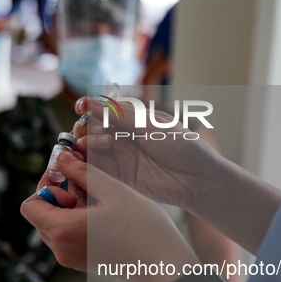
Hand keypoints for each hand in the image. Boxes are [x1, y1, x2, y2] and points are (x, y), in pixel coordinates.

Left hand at [21, 152, 198, 281]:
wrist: (166, 266)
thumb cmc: (143, 228)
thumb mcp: (113, 191)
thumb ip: (83, 172)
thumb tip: (62, 158)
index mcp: (62, 230)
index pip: (29, 205)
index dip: (44, 186)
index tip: (67, 175)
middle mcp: (61, 249)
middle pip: (40, 215)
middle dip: (57, 195)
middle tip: (84, 183)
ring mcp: (72, 259)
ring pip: (54, 225)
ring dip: (68, 207)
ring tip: (98, 198)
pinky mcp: (84, 263)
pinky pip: (68, 237)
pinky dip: (76, 221)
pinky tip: (103, 213)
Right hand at [73, 97, 221, 211]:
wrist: (197, 178)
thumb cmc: (181, 146)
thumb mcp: (151, 125)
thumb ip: (121, 117)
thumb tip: (92, 103)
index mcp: (131, 119)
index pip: (102, 110)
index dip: (89, 107)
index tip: (83, 106)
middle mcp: (122, 137)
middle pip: (91, 128)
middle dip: (87, 126)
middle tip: (99, 130)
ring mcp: (119, 156)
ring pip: (89, 147)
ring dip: (88, 142)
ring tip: (105, 143)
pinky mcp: (118, 177)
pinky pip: (95, 168)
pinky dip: (86, 162)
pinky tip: (90, 158)